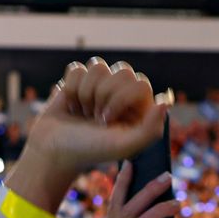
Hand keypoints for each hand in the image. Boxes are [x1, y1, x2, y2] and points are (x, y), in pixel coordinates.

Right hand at [9, 59, 167, 205]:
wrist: (53, 151)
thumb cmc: (89, 150)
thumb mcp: (123, 147)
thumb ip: (150, 130)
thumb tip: (166, 102)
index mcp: (140, 109)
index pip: (139, 84)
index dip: (120, 100)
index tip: (107, 122)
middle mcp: (124, 95)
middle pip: (122, 72)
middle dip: (103, 96)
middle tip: (95, 119)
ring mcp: (101, 86)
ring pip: (98, 66)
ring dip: (85, 93)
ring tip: (84, 113)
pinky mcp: (79, 81)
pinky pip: (77, 69)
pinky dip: (70, 90)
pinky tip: (72, 107)